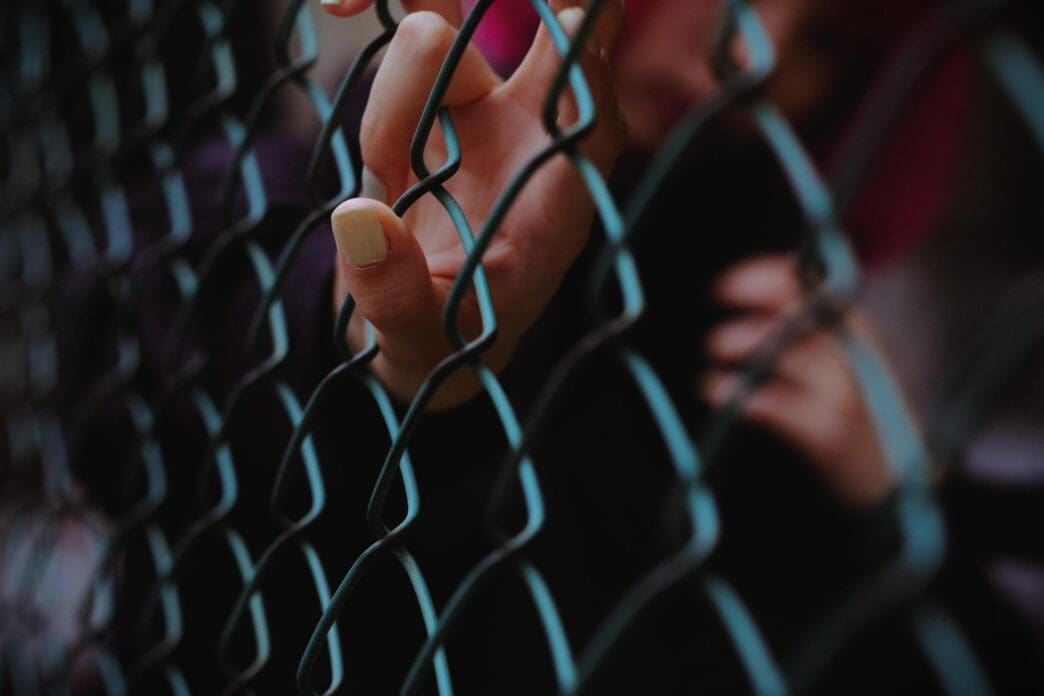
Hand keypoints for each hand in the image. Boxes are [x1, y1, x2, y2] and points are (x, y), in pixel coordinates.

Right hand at [322, 1, 624, 409]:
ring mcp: (484, 108)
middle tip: (430, 15)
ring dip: (412, 48)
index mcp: (555, 204)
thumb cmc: (440, 341)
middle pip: (558, 35)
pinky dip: (370, 1)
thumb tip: (358, 218)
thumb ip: (394, 293)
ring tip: (359, 64)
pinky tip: (339, 5)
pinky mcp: (435, 93)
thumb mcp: (418, 340)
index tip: (571, 26)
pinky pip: (417, 23)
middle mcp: (532, 142)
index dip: (585, 70)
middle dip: (535, 2)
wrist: (418, 323)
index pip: (590, 123)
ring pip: (459, 23)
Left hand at [700, 254, 896, 507]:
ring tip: (714, 348)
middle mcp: (854, 354)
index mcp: (857, 331)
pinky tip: (718, 388)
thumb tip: (758, 293)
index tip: (727, 284)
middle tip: (716, 303)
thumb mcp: (844, 360)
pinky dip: (742, 393)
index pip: (814, 286)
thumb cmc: (861, 414)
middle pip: (802, 311)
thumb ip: (809, 328)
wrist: (895, 479)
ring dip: (743, 342)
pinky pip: (779, 405)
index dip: (766, 277)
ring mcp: (844, 393)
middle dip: (753, 300)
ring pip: (791, 352)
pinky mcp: (828, 434)